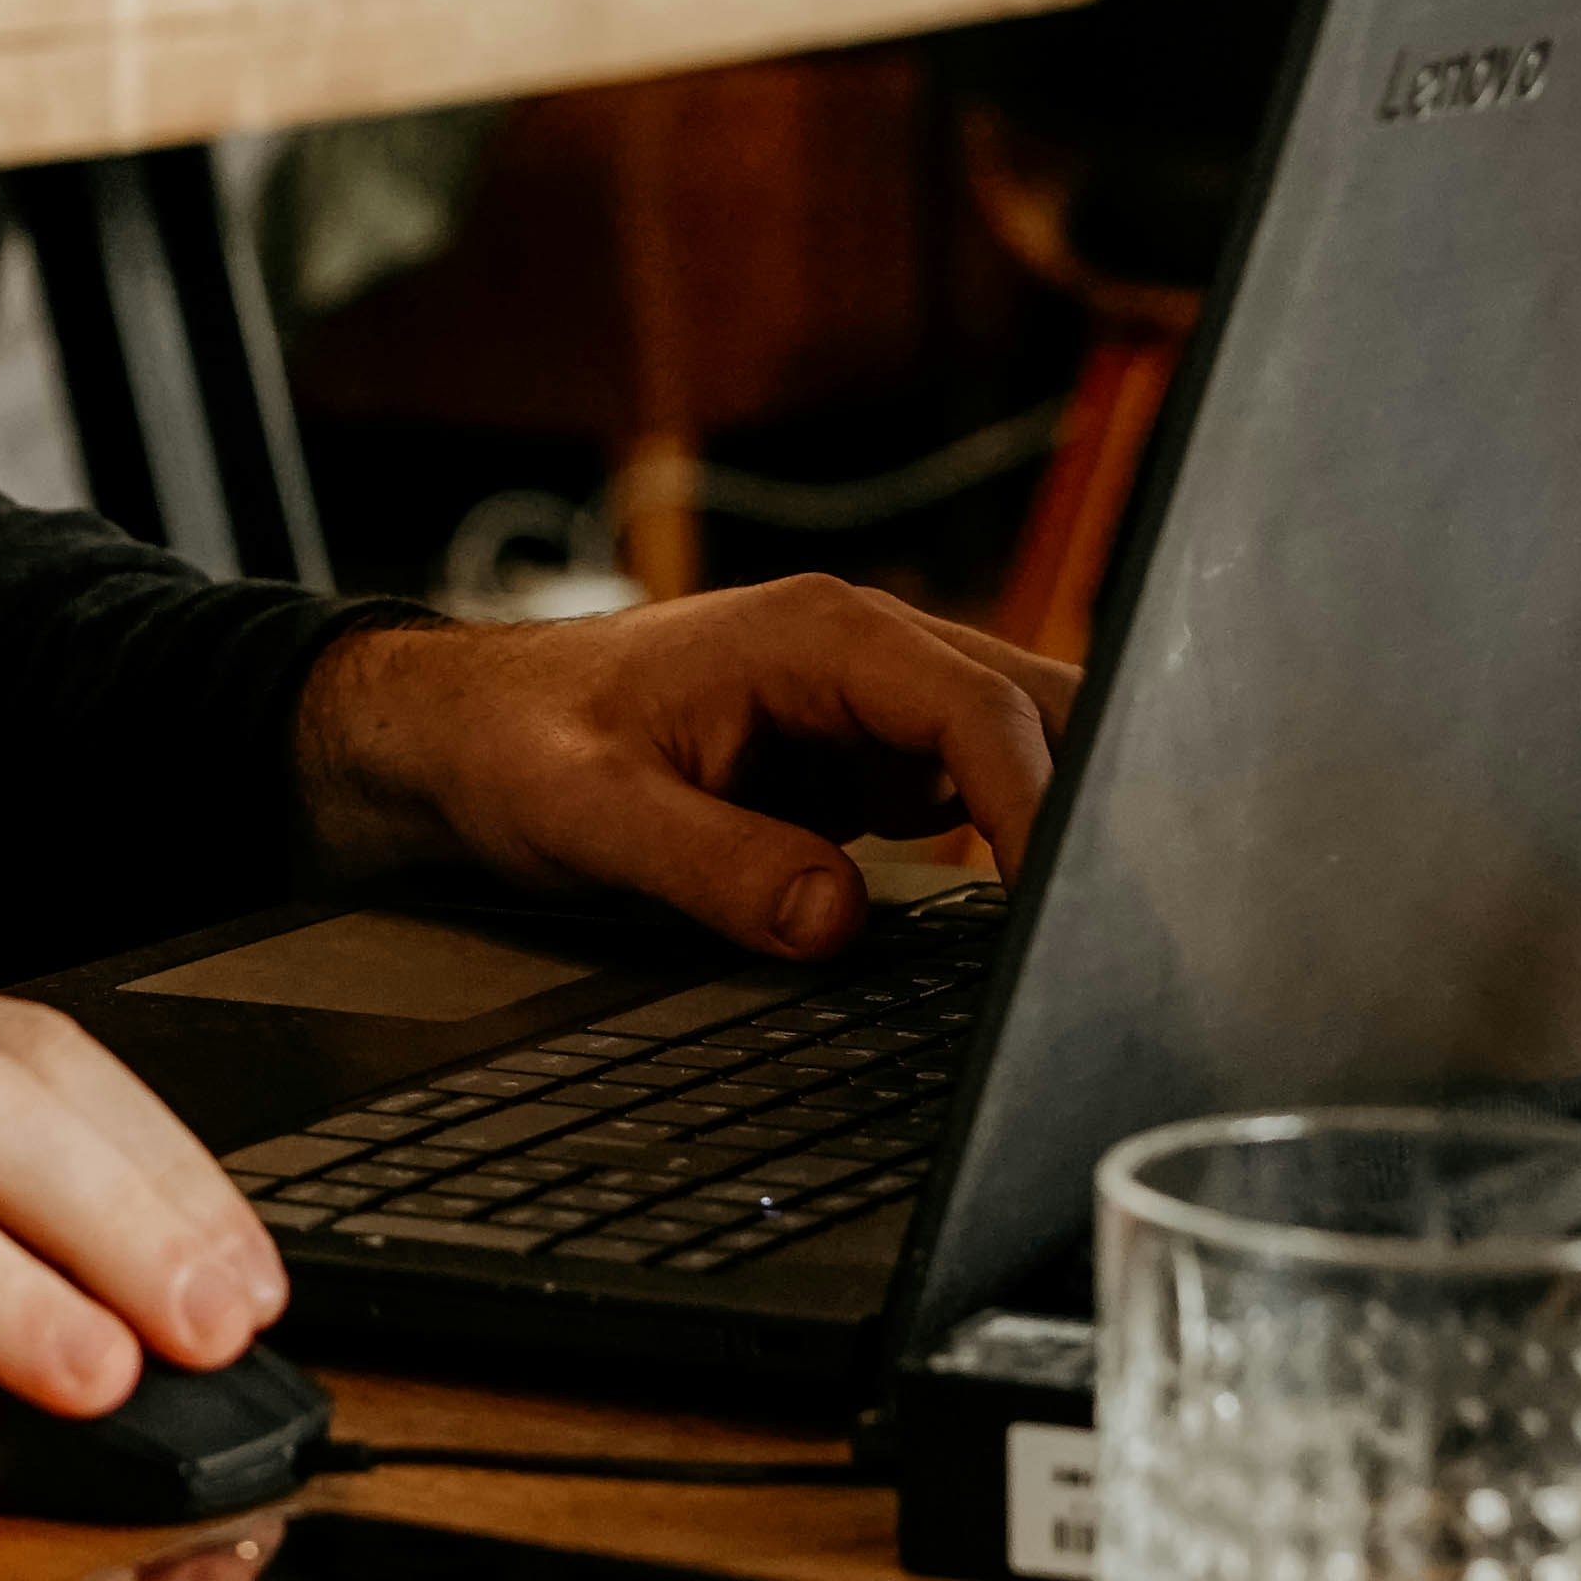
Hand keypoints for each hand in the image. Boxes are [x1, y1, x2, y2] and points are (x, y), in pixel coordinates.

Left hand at [294, 578, 1075, 961]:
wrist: (465, 731)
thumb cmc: (516, 747)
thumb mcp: (591, 812)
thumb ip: (713, 864)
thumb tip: (836, 922)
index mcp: (820, 636)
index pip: (981, 710)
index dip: (1043, 808)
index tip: (1068, 912)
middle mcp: (866, 654)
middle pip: (1036, 715)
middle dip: (1090, 810)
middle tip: (1115, 936)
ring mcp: (873, 704)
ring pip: (1021, 752)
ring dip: (1061, 831)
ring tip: (1089, 944)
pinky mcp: (866, 761)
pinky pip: (976, 795)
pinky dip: (1015, 852)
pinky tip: (1031, 930)